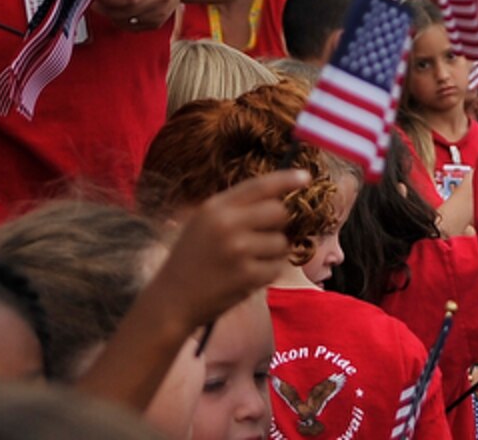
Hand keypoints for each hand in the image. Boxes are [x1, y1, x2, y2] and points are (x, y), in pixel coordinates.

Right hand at [150, 169, 307, 327]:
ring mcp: (238, 250)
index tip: (305, 177)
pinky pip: (276, 267)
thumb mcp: (202, 223)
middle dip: (278, 224)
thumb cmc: (190, 260)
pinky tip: (247, 277)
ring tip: (247, 261)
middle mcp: (227, 224)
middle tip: (263, 236)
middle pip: (279, 212)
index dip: (286, 179)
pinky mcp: (247, 276)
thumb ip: (234, 209)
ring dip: (272, 253)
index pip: (259, 186)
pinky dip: (268, 273)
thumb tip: (277, 201)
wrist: (172, 300)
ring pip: (281, 242)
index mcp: (215, 207)